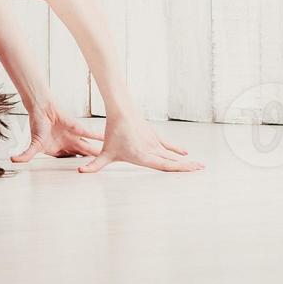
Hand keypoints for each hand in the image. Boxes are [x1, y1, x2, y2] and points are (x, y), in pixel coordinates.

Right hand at [12, 113, 103, 162]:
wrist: (41, 108)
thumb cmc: (37, 124)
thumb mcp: (34, 144)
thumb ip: (27, 154)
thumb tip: (13, 162)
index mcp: (58, 151)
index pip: (68, 161)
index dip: (75, 169)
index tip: (83, 177)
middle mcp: (68, 145)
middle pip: (81, 156)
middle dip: (91, 163)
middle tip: (101, 171)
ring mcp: (74, 137)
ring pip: (88, 147)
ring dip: (97, 152)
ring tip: (108, 158)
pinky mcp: (78, 128)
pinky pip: (91, 134)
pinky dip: (99, 137)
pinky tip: (108, 140)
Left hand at [77, 113, 202, 172]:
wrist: (121, 110)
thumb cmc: (113, 132)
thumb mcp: (104, 153)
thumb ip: (94, 165)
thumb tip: (81, 172)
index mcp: (144, 157)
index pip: (165, 167)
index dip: (180, 170)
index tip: (193, 171)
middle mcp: (153, 150)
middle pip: (172, 162)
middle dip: (187, 167)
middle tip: (201, 169)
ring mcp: (155, 142)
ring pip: (172, 154)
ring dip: (185, 160)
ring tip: (198, 165)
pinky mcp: (154, 135)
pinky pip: (167, 144)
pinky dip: (176, 149)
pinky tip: (184, 152)